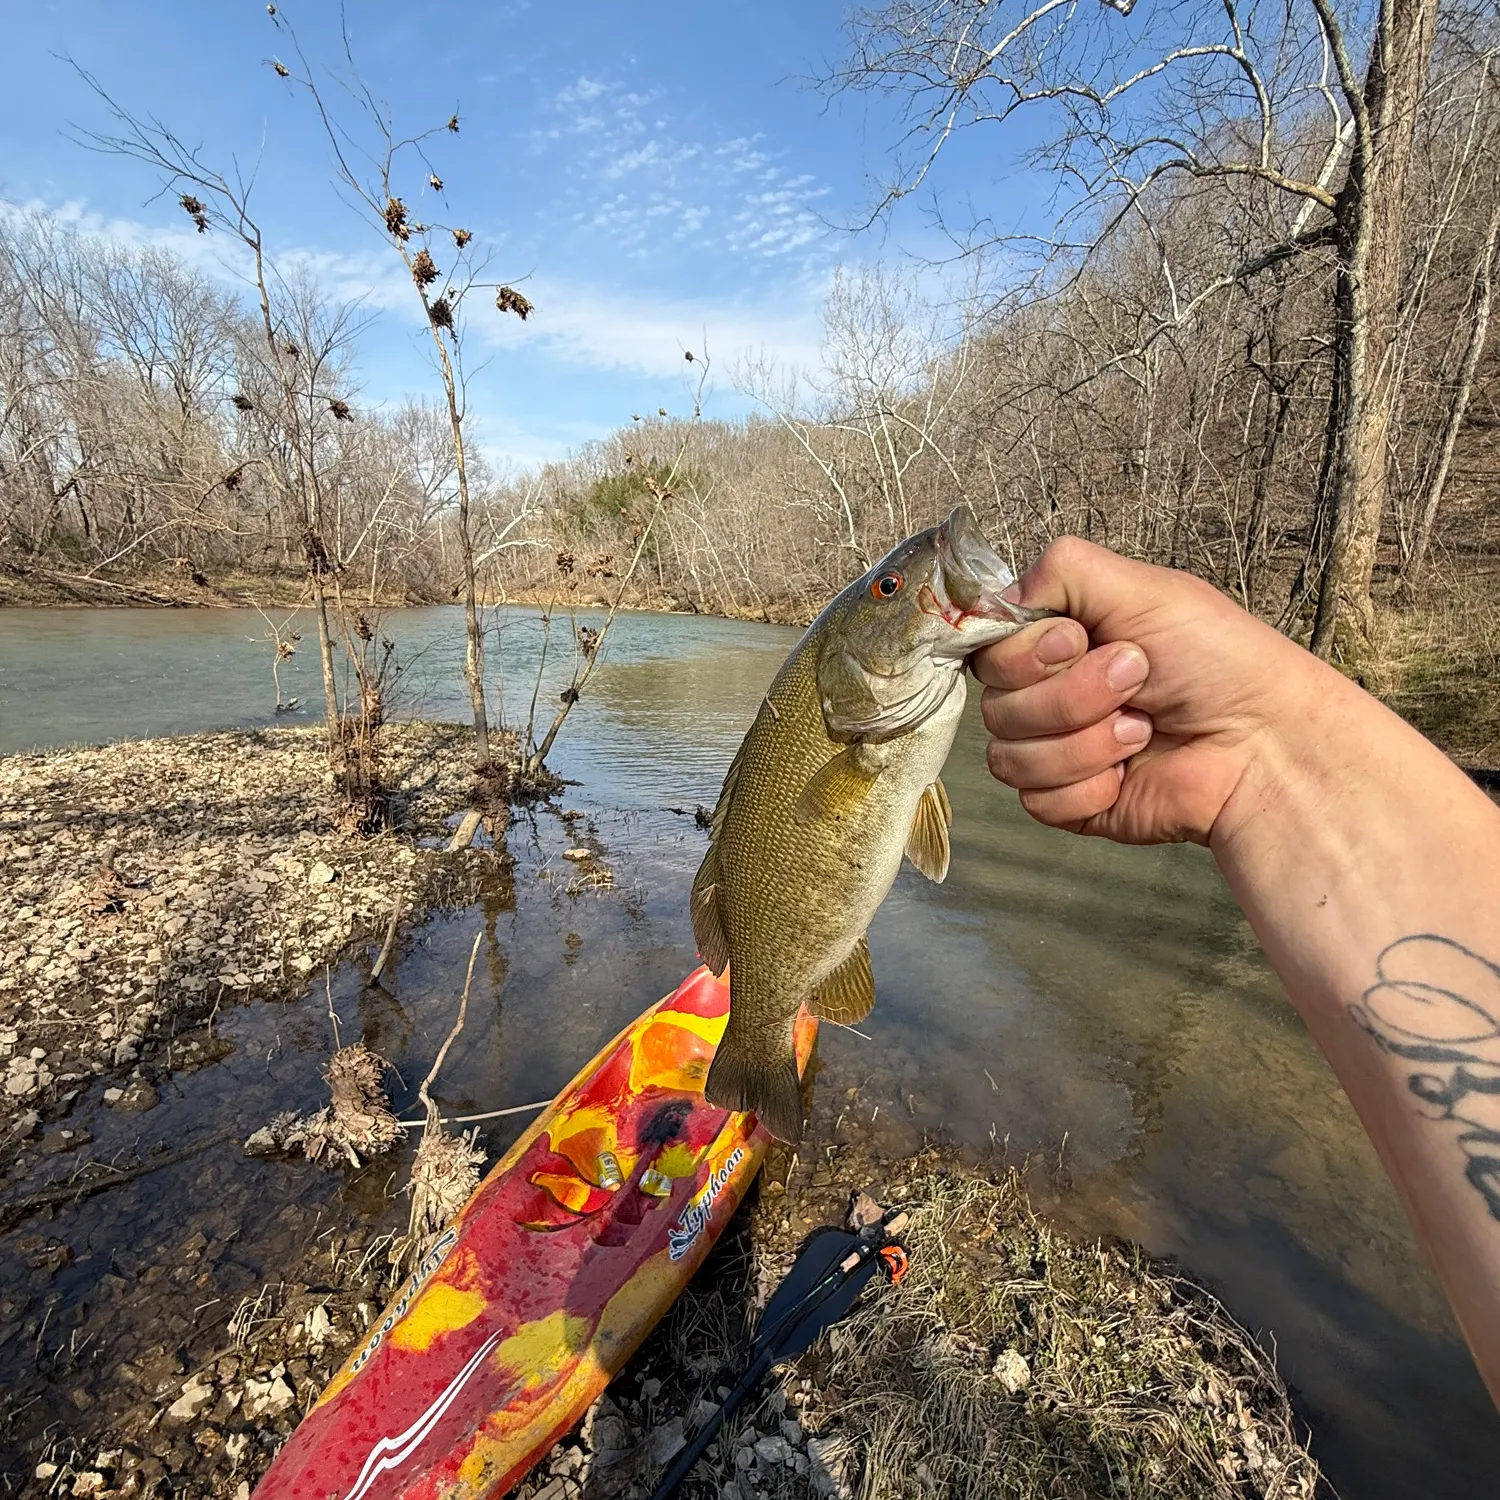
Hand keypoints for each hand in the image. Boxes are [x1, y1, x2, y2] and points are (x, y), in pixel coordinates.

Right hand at [972, 537, 1344, 844]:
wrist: (1264, 745)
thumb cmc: (1220, 661)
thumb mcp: (1145, 589)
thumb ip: (1062, 570)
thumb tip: (998, 596)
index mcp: (1057, 640)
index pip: (987, 649)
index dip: (1025, 653)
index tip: (1078, 641)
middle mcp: (1048, 693)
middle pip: (996, 705)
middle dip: (1073, 696)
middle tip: (1138, 681)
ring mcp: (1055, 750)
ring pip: (1010, 756)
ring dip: (1087, 743)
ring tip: (1143, 729)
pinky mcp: (1068, 803)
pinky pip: (1037, 801)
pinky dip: (1091, 786)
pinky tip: (1131, 773)